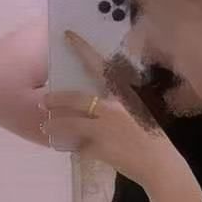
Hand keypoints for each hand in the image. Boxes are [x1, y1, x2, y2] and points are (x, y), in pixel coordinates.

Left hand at [40, 31, 181, 188]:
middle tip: (41, 101)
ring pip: (69, 124)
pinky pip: (76, 145)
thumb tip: (95, 97)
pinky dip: (69, 146)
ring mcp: (105, 130)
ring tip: (46, 127)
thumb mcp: (136, 111)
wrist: (159, 165)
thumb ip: (116, 103)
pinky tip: (64, 147)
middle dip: (55, 100)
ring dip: (54, 125)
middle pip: (75, 99)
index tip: (68, 36)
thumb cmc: (151, 136)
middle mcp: (112, 109)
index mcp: (122, 95)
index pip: (99, 67)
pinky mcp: (100, 149)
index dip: (82, 50)